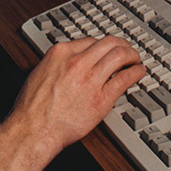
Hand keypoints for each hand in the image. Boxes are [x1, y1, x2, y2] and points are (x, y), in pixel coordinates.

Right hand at [8, 36, 143, 160]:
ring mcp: (90, 79)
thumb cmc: (32, 107)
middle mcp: (77, 61)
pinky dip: (135, 73)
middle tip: (128, 49)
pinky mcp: (101, 99)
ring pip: (120, 56)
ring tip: (136, 59)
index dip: (104, 44)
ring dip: (132, 55)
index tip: (109, 48)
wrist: (33, 130)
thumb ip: (58, 62)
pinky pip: (124, 79)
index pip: (91, 40)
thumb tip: (69, 61)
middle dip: (122, 44)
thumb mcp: (41, 71)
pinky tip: (138, 73)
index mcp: (61, 53)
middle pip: (109, 43)